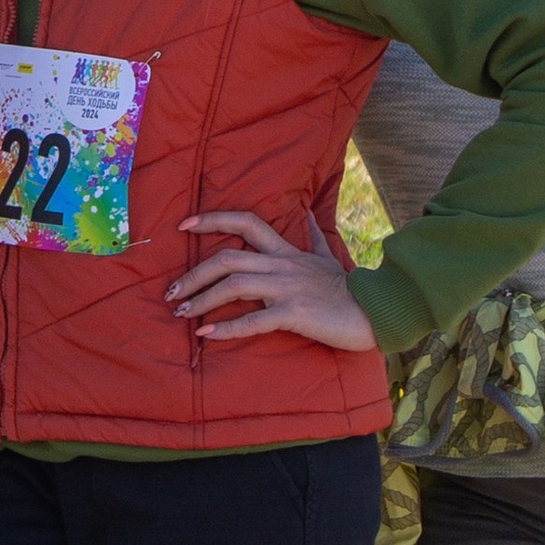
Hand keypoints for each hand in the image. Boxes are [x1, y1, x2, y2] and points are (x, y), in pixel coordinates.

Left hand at [164, 209, 376, 352]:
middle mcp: (281, 265)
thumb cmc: (346, 287)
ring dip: (201, 299)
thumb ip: (313, 235)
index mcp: (285, 251)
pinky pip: (253, 320)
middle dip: (193, 274)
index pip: (245, 222)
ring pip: (233, 286)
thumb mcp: (327, 255)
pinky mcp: (293, 313)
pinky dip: (226, 327)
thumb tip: (307, 210)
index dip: (212, 219)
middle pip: (227, 259)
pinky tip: (206, 334)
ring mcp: (286, 288)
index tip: (183, 225)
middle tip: (170, 292)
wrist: (374, 310)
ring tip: (180, 313)